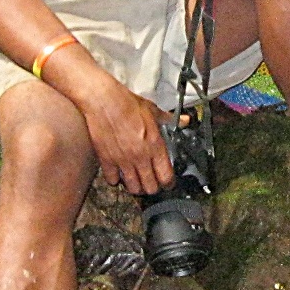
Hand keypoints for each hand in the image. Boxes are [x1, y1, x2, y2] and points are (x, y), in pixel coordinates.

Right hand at [74, 73, 174, 193]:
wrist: (105, 101)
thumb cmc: (128, 104)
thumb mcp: (153, 111)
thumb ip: (168, 119)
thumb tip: (184, 121)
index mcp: (155, 145)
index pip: (166, 175)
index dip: (169, 183)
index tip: (168, 183)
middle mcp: (140, 157)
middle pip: (150, 187)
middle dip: (153, 188)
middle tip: (152, 184)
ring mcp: (123, 161)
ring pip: (132, 188)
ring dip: (136, 188)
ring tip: (137, 184)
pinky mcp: (107, 160)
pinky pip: (112, 180)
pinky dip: (116, 180)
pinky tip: (118, 175)